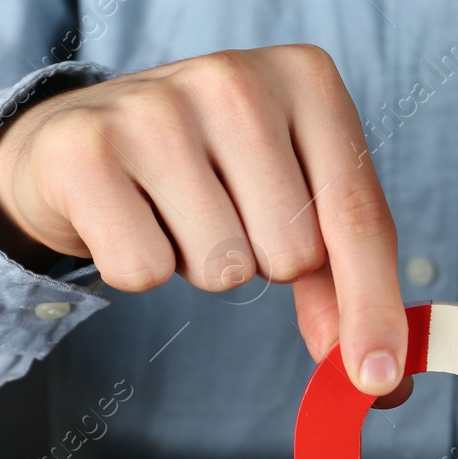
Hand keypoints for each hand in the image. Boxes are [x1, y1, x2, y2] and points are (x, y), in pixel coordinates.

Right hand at [0, 44, 408, 398]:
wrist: (79, 134)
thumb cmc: (209, 172)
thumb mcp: (289, 199)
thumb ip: (340, 279)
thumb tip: (378, 374)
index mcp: (307, 79)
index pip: (357, 216)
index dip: (372, 308)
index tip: (377, 379)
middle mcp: (235, 79)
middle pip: (291, 254)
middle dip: (261, 263)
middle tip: (223, 214)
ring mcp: (155, 107)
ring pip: (223, 268)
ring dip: (200, 264)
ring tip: (173, 211)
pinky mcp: (86, 148)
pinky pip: (144, 271)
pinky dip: (138, 266)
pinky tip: (127, 214)